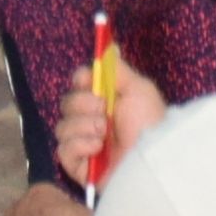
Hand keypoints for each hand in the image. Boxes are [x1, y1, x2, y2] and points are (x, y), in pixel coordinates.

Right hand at [50, 44, 171, 182]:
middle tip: (103, 109)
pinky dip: (79, 145)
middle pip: (66, 103)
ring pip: (62, 127)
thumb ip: (118, 70)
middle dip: (82, 103)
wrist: (153, 161)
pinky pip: (63, 150)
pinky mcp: (80, 168)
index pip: (79, 85)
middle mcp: (93, 122)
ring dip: (83, 126)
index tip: (88, 79)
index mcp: (107, 102)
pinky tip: (97, 149)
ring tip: (104, 134)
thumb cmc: (151, 124)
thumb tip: (109, 47)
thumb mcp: (139, 90)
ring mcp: (85, 145)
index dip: (80, 80)